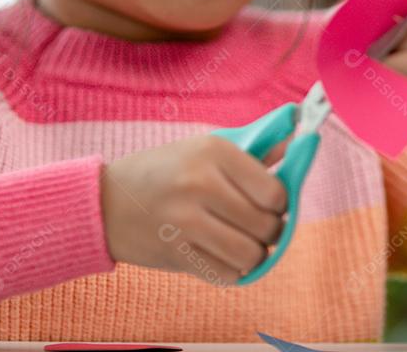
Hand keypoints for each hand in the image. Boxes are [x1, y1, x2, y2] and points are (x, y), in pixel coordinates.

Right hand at [99, 135, 287, 284]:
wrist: (104, 202)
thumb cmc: (166, 170)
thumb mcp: (206, 148)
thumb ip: (259, 146)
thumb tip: (302, 130)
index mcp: (213, 151)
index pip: (275, 192)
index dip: (280, 203)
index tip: (269, 202)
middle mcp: (200, 184)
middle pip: (268, 226)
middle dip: (269, 231)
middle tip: (254, 224)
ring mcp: (186, 222)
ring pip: (252, 256)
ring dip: (253, 254)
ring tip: (240, 241)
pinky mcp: (176, 255)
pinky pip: (228, 275)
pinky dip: (230, 269)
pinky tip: (217, 253)